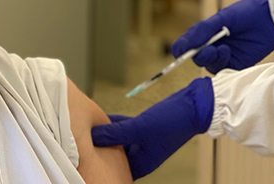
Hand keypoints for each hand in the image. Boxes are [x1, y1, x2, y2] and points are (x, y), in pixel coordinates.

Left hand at [91, 78, 213, 179]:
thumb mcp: (139, 128)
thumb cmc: (170, 121)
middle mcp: (141, 156)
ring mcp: (144, 143)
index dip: (96, 161)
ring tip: (85, 128)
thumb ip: (115, 132)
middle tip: (78, 140)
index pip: (112, 167)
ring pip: (118, 140)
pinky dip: (114, 125)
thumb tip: (92, 135)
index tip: (80, 154)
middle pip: (113, 154)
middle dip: (98, 147)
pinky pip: (125, 129)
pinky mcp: (146, 129)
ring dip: (105, 134)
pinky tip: (100, 117)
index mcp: (141, 164)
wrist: (195, 106)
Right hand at [171, 0, 273, 73]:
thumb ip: (203, 30)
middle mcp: (212, 46)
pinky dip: (222, 64)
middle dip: (199, 55)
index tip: (181, 51)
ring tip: (223, 49)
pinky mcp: (236, 66)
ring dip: (211, 59)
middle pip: (196, 58)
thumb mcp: (222, 18)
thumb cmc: (246, 13)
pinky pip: (223, 71)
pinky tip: (228, 53)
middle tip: (208, 49)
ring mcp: (224, 57)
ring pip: (208, 66)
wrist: (271, 19)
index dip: (182, 50)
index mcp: (205, 34)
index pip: (186, 45)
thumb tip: (185, 45)